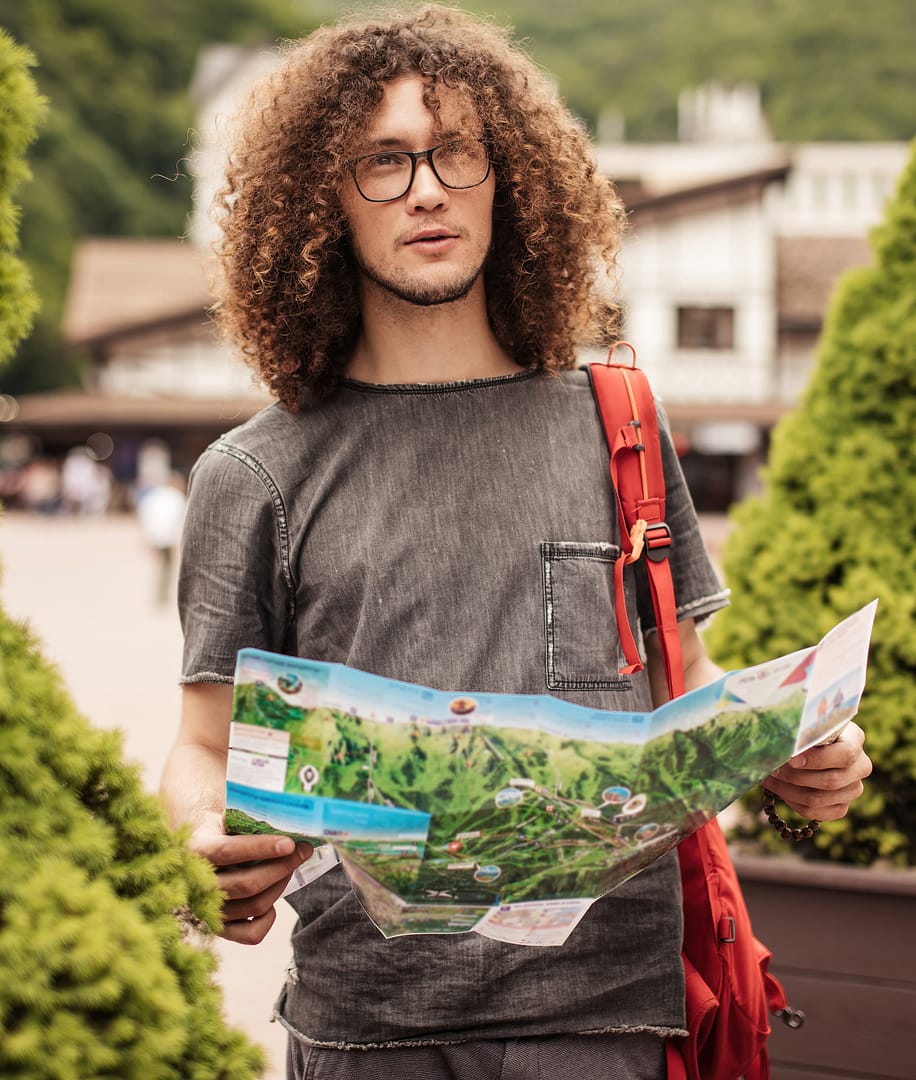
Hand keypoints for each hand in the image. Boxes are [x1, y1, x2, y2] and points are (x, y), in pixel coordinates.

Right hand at [190, 813, 312, 943]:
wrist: (197, 854)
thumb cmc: (220, 832)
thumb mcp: (226, 820)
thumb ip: (247, 822)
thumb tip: (286, 824)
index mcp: (196, 851)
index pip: (228, 851)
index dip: (261, 848)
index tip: (290, 843)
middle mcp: (198, 885)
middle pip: (248, 883)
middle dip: (283, 866)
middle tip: (303, 850)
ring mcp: (207, 911)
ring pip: (254, 905)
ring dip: (281, 885)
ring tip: (290, 867)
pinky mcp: (220, 929)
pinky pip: (251, 934)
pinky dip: (268, 919)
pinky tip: (273, 901)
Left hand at [762, 721, 871, 821]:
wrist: (804, 745)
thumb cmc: (803, 729)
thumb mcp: (804, 722)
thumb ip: (799, 731)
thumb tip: (782, 742)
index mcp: (855, 738)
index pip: (845, 754)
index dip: (818, 759)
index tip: (791, 758)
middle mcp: (860, 766)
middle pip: (831, 781)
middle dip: (795, 776)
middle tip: (771, 768)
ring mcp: (853, 789)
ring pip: (819, 799)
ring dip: (788, 790)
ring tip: (768, 777)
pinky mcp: (841, 807)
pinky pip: (815, 812)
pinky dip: (792, 801)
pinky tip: (779, 789)